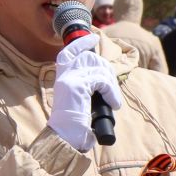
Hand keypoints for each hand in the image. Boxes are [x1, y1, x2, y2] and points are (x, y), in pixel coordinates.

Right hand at [48, 34, 122, 151]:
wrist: (65, 137)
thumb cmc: (73, 123)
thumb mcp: (78, 99)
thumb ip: (86, 85)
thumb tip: (104, 77)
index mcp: (61, 77)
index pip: (69, 51)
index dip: (81, 44)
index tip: (92, 38)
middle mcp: (64, 74)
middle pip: (91, 59)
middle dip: (106, 71)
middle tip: (111, 91)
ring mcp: (70, 78)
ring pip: (99, 69)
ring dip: (111, 84)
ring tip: (113, 100)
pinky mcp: (78, 85)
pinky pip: (102, 80)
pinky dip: (111, 92)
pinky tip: (113, 104)